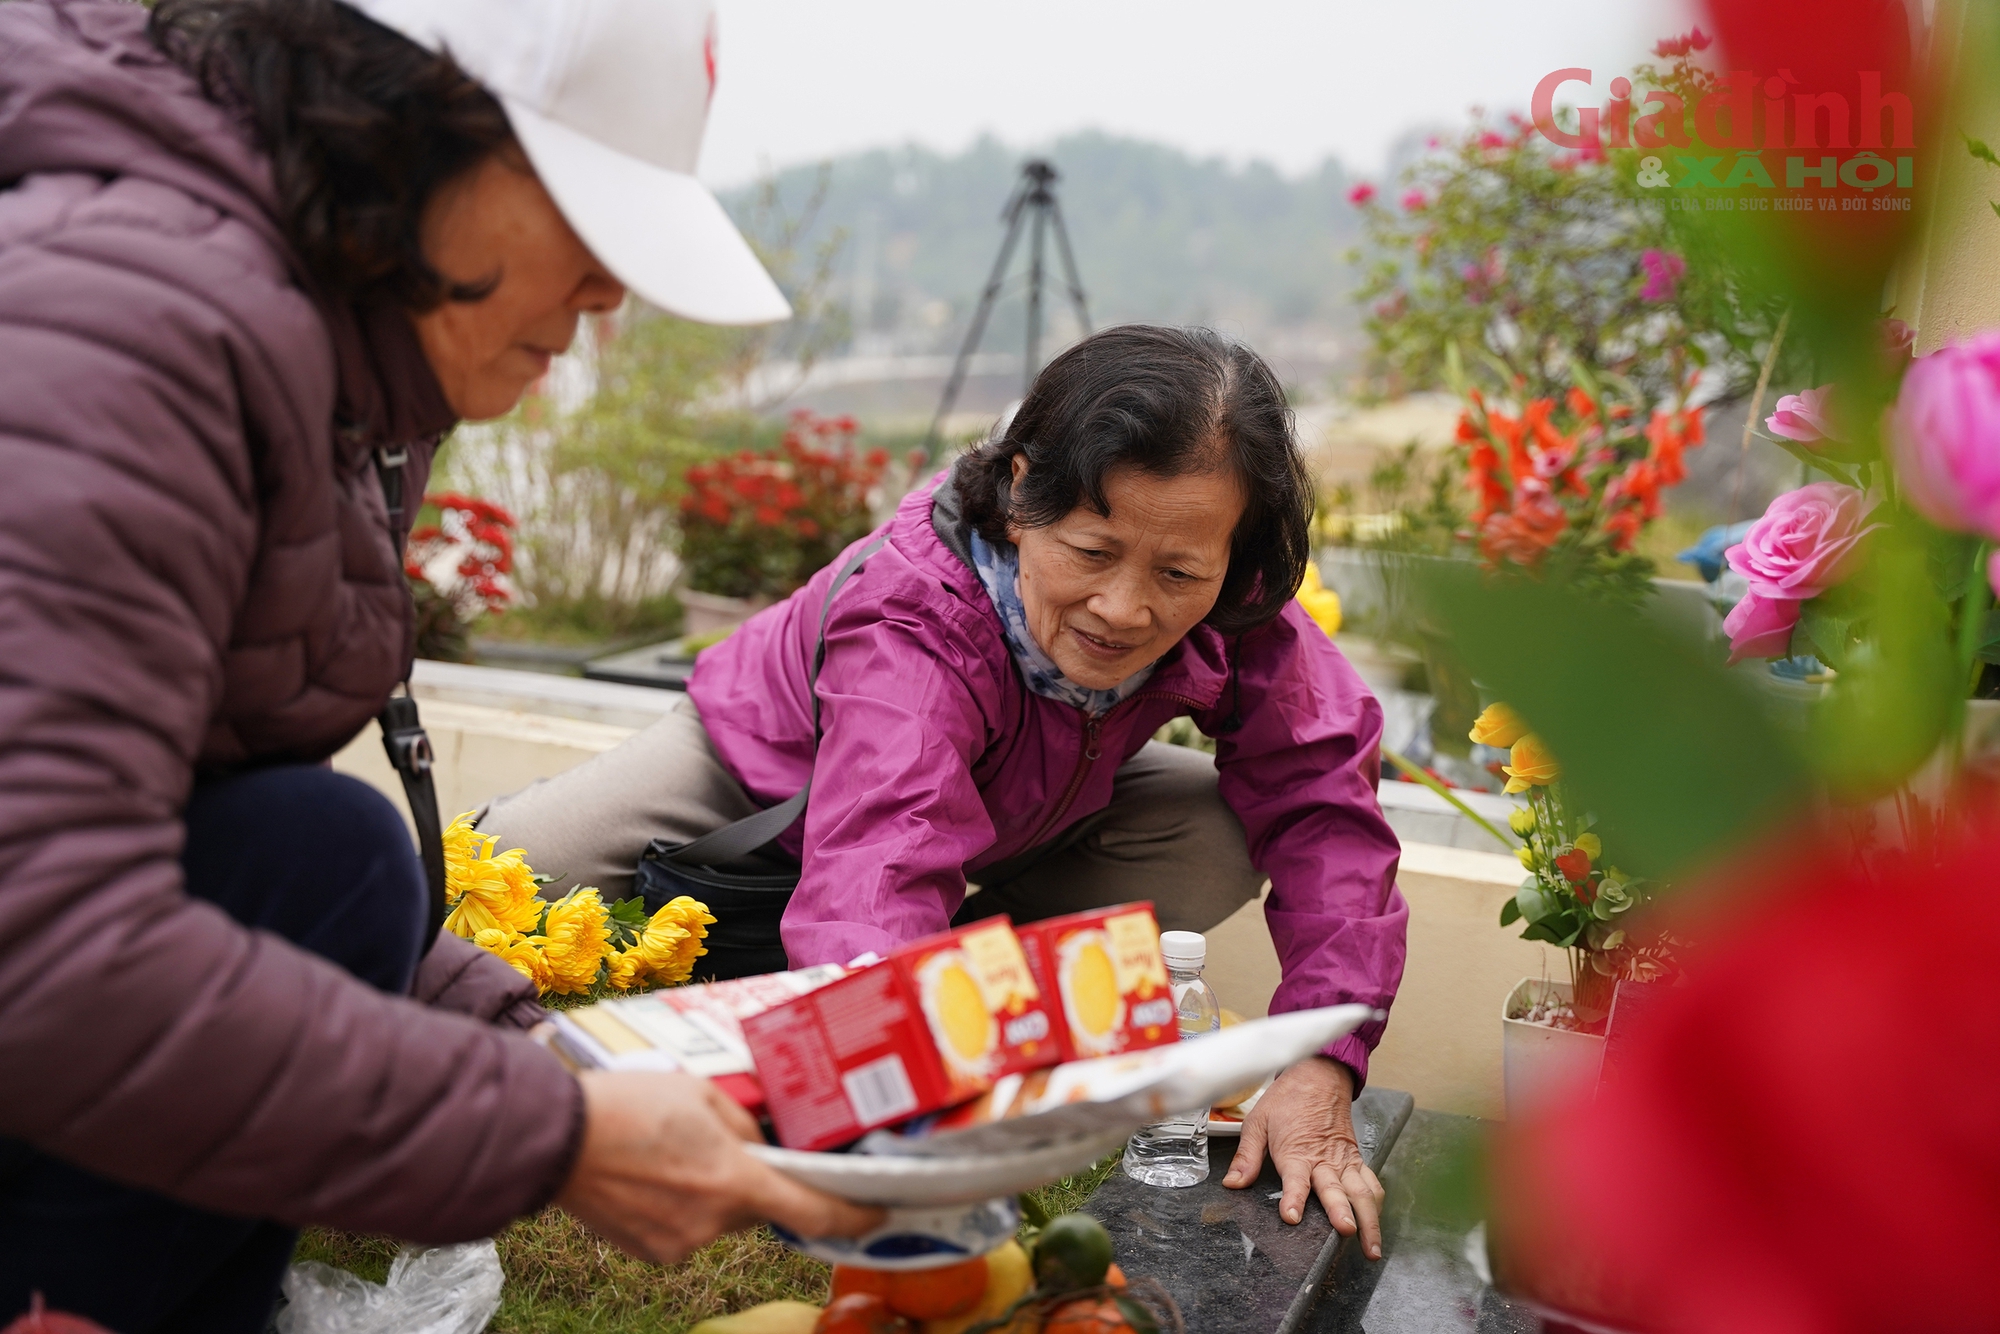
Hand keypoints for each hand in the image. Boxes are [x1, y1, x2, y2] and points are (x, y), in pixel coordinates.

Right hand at [555, 1070, 883, 1263]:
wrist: (553, 1140)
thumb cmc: (628, 1105)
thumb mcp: (702, 1093)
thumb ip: (744, 1123)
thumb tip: (763, 1142)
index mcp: (734, 1180)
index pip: (812, 1211)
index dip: (852, 1216)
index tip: (877, 1212)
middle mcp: (713, 1222)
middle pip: (760, 1206)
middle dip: (756, 1178)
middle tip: (730, 1144)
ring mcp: (680, 1243)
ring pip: (722, 1217)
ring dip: (714, 1189)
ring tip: (674, 1151)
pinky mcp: (652, 1252)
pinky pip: (688, 1229)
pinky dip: (683, 1204)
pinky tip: (654, 1174)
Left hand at [1221, 1056, 1384, 1259]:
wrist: (1318, 1077)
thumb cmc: (1287, 1100)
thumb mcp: (1257, 1122)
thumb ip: (1247, 1157)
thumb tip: (1233, 1183)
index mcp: (1296, 1152)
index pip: (1295, 1180)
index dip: (1293, 1199)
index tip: (1291, 1217)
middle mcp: (1323, 1160)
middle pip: (1335, 1189)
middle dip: (1342, 1212)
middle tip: (1347, 1231)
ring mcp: (1344, 1161)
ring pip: (1361, 1193)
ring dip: (1369, 1220)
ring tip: (1372, 1247)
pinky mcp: (1356, 1159)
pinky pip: (1371, 1183)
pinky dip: (1377, 1203)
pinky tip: (1377, 1221)